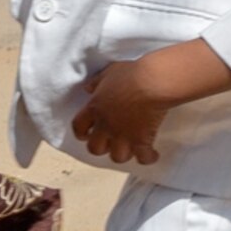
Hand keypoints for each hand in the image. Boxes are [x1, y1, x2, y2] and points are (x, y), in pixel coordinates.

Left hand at [72, 39, 230, 165]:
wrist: (152, 82)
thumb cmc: (132, 73)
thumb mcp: (109, 72)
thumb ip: (96, 82)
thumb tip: (87, 88)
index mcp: (95, 108)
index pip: (78, 126)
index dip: (81, 133)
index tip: (86, 134)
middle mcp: (106, 126)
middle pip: (95, 148)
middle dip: (101, 147)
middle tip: (109, 142)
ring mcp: (124, 136)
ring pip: (117, 157)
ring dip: (123, 153)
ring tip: (130, 148)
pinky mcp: (142, 140)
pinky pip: (143, 158)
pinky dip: (148, 157)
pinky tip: (152, 153)